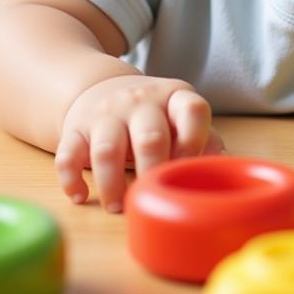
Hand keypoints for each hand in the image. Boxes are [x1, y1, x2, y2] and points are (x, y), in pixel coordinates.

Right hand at [55, 75, 222, 211]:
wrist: (101, 88)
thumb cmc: (153, 115)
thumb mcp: (180, 117)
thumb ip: (204, 139)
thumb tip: (225, 167)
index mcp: (174, 97)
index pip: (193, 109)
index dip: (195, 141)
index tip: (188, 166)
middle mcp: (140, 102)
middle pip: (150, 135)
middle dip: (153, 171)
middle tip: (152, 196)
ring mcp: (106, 114)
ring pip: (106, 149)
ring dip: (112, 184)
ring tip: (119, 206)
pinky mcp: (75, 129)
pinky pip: (68, 154)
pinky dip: (71, 179)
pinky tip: (80, 196)